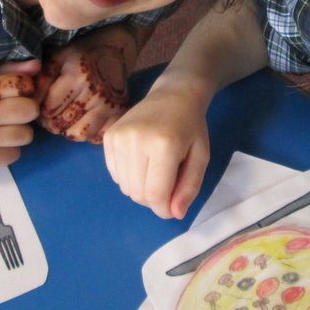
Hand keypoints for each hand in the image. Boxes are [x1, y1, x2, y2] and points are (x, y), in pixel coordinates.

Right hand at [0, 60, 40, 169]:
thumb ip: (7, 73)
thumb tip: (37, 66)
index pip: (22, 84)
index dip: (24, 89)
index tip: (15, 94)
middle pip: (29, 110)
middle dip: (26, 111)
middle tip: (13, 114)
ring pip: (26, 135)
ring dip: (18, 132)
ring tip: (2, 130)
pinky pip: (15, 155)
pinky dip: (8, 150)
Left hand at [37, 27, 137, 142]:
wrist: (114, 50)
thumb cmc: (80, 55)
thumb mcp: (57, 58)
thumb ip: (42, 80)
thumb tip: (32, 103)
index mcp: (76, 76)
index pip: (50, 108)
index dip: (41, 111)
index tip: (43, 107)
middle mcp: (95, 91)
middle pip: (62, 123)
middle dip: (52, 123)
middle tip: (52, 117)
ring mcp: (109, 104)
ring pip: (80, 134)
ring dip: (69, 131)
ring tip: (67, 121)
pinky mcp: (120, 112)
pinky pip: (98, 136)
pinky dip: (89, 134)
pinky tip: (84, 122)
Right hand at [102, 83, 210, 219]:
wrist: (173, 95)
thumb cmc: (191, 127)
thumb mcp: (201, 157)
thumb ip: (189, 187)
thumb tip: (175, 214)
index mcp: (164, 145)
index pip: (156, 195)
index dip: (164, 209)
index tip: (173, 207)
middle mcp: (136, 140)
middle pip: (138, 194)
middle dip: (154, 199)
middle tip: (168, 183)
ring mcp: (119, 137)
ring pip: (125, 187)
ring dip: (141, 188)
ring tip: (156, 169)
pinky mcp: (109, 137)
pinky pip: (115, 175)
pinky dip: (129, 177)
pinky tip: (142, 161)